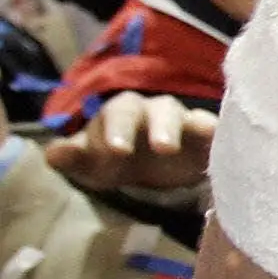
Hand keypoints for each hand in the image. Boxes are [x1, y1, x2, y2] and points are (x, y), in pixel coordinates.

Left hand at [46, 91, 216, 195]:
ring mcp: (185, 121)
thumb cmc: (116, 160)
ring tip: (192, 146)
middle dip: (160, 127)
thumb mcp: (91, 163)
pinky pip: (216, 129)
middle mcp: (156, 111)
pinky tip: (224, 142)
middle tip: (162, 148)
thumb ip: (72, 157)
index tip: (118, 151)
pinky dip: (217, 133)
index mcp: (123, 112)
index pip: (119, 113)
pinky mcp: (208, 136)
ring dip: (189, 128)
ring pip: (188, 118)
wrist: (150, 168)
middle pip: (159, 110)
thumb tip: (52, 154)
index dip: (118, 129)